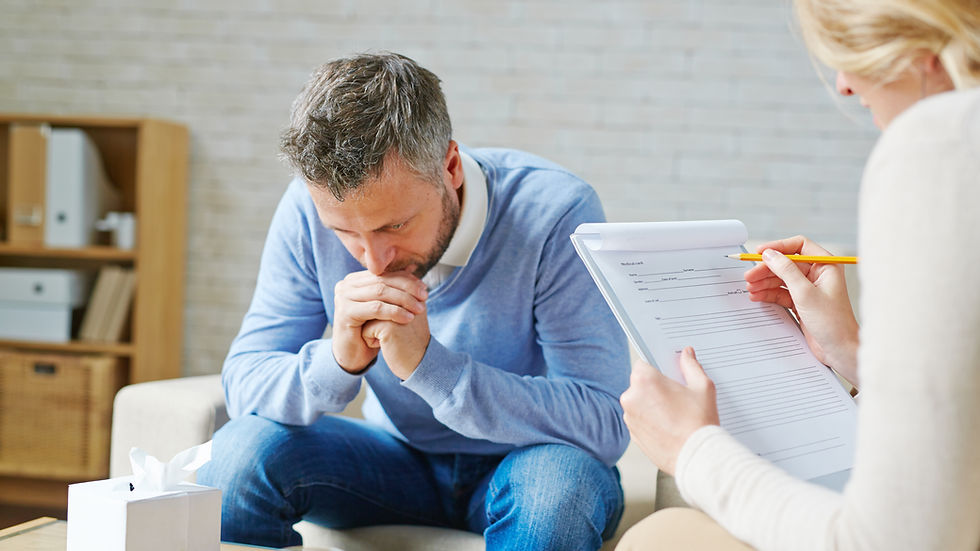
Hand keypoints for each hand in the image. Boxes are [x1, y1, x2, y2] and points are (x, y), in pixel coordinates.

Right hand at [332, 270, 427, 372]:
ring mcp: (343, 297)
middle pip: (383, 281)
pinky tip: (408, 318)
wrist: (354, 355)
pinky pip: (376, 308)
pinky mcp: (345, 312)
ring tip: (419, 308)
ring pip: (380, 292)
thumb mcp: (383, 306)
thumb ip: (393, 287)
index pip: (384, 274)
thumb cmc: (370, 329)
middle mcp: (346, 284)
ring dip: (404, 299)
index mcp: (354, 280)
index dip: (406, 279)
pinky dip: (395, 312)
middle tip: (425, 297)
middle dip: (407, 288)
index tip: (425, 289)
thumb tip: (413, 268)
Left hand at [620, 348, 719, 475]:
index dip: (657, 368)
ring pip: (639, 403)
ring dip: (651, 404)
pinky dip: (650, 421)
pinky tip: (669, 426)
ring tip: (675, 414)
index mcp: (644, 380)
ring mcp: (629, 418)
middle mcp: (631, 398)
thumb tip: (687, 354)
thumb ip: (691, 366)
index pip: (644, 363)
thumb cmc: (699, 423)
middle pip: (640, 383)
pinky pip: (640, 420)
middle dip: (655, 387)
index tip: (668, 374)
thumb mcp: (702, 387)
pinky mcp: (633, 435)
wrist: (697, 457)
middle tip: (676, 396)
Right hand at [743, 236, 859, 385]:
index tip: (760, 252)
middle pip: (786, 263)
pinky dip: (769, 294)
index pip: (798, 246)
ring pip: (781, 279)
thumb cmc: (833, 323)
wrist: (840, 350)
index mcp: (826, 266)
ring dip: (765, 282)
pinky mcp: (802, 302)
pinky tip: (757, 296)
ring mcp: (809, 289)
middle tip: (749, 275)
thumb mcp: (805, 293)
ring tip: (750, 288)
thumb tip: (770, 254)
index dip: (778, 247)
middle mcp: (818, 274)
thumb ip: (786, 271)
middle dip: (767, 269)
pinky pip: (781, 292)